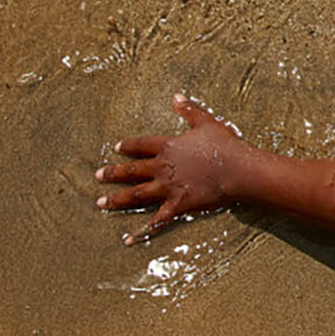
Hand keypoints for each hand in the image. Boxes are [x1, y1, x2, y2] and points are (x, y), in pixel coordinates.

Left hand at [95, 93, 247, 243]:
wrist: (236, 169)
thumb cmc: (224, 144)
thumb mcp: (206, 122)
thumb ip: (189, 110)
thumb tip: (176, 96)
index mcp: (168, 147)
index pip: (141, 145)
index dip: (128, 146)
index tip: (115, 148)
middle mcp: (162, 167)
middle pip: (132, 170)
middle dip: (113, 173)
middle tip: (97, 176)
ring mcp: (167, 188)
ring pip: (136, 194)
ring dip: (117, 199)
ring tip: (101, 203)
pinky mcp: (177, 205)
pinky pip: (156, 220)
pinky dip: (142, 231)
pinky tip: (128, 239)